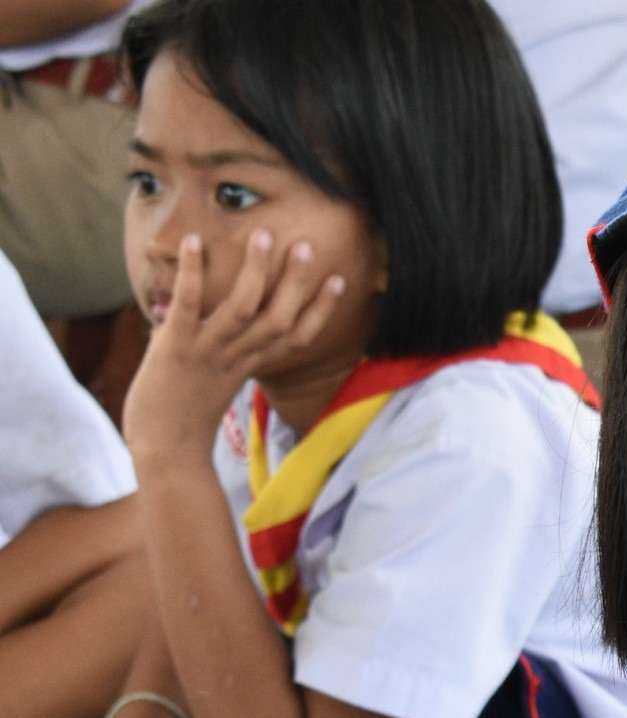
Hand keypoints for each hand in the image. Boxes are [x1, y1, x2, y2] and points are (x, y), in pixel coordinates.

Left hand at [122, 230, 349, 466]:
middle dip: (296, 281)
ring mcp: (208, 352)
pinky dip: (194, 273)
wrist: (164, 451)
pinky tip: (197, 242)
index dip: (322, 308)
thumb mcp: (210, 383)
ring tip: (263, 234)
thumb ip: (217, 354)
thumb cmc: (184, 422)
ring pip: (243, 307)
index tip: (338, 280)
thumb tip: (202, 322)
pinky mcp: (176, 348)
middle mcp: (237, 358)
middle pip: (279, 318)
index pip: (298, 336)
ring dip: (256, 270)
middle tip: (306, 246)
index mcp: (250, 366)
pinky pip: (189, 305)